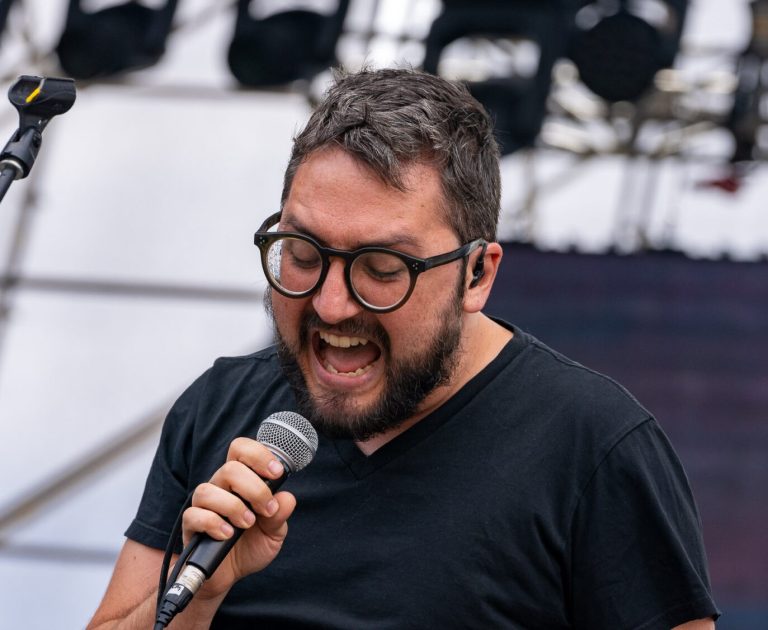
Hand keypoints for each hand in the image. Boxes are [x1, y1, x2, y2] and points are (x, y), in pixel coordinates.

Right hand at [181, 437, 296, 597]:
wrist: (231, 575)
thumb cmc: (251, 545)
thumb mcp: (274, 532)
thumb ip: (280, 514)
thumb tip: (286, 498)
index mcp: (241, 480)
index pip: (241, 450)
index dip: (259, 455)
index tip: (277, 473)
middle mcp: (220, 487)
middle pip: (230, 468)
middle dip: (254, 488)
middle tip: (266, 509)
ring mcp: (203, 505)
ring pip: (208, 490)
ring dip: (233, 506)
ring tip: (248, 523)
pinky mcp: (191, 526)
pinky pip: (195, 515)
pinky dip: (214, 523)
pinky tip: (228, 534)